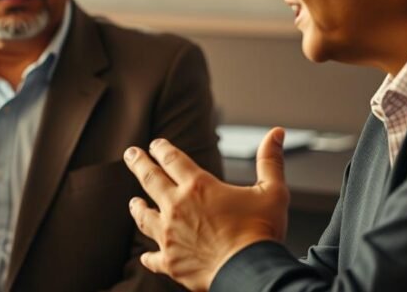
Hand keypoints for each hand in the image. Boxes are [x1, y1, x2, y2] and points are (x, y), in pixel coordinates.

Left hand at [123, 129, 289, 290]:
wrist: (250, 272)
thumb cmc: (261, 232)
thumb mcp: (273, 191)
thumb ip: (270, 160)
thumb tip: (276, 134)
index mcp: (199, 186)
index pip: (172, 159)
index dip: (162, 149)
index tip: (155, 144)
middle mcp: (177, 207)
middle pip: (150, 178)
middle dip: (138, 163)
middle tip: (130, 154)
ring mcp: (170, 234)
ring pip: (144, 216)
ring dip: (137, 207)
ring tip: (133, 202)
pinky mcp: (170, 261)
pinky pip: (152, 257)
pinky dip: (148, 255)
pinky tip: (145, 255)